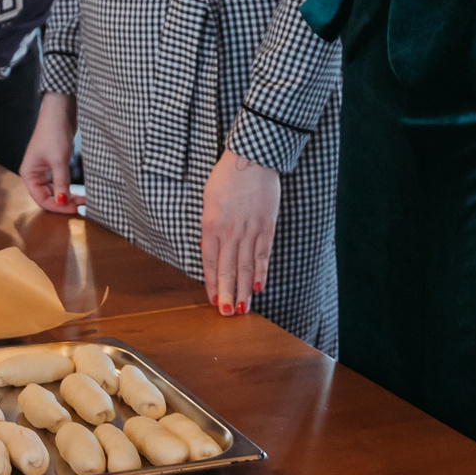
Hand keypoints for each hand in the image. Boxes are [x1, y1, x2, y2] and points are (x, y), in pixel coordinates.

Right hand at [21, 95, 79, 213]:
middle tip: (81, 206)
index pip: (40, 198)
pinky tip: (78, 191)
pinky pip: (59, 182)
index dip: (56, 206)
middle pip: (47, 196)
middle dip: (63, 202)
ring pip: (54, 190)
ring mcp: (43, 169)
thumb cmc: (54, 133)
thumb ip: (61, 183)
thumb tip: (63, 202)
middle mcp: (34, 173)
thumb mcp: (59, 161)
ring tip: (83, 200)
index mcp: (29, 174)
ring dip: (67, 196)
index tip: (73, 209)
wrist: (60, 112)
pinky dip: (68, 187)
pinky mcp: (53, 164)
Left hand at [199, 152, 278, 315]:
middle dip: (228, 294)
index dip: (212, 284)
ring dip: (244, 290)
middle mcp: (231, 232)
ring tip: (242, 308)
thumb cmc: (226, 178)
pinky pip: (263, 255)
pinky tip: (258, 287)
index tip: (213, 300)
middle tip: (227, 314)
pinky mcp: (267, 227)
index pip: (211, 262)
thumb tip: (209, 251)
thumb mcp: (209, 202)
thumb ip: (209, 229)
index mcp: (212, 225)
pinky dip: (261, 272)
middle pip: (229, 270)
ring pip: (247, 267)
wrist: (251, 160)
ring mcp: (250, 230)